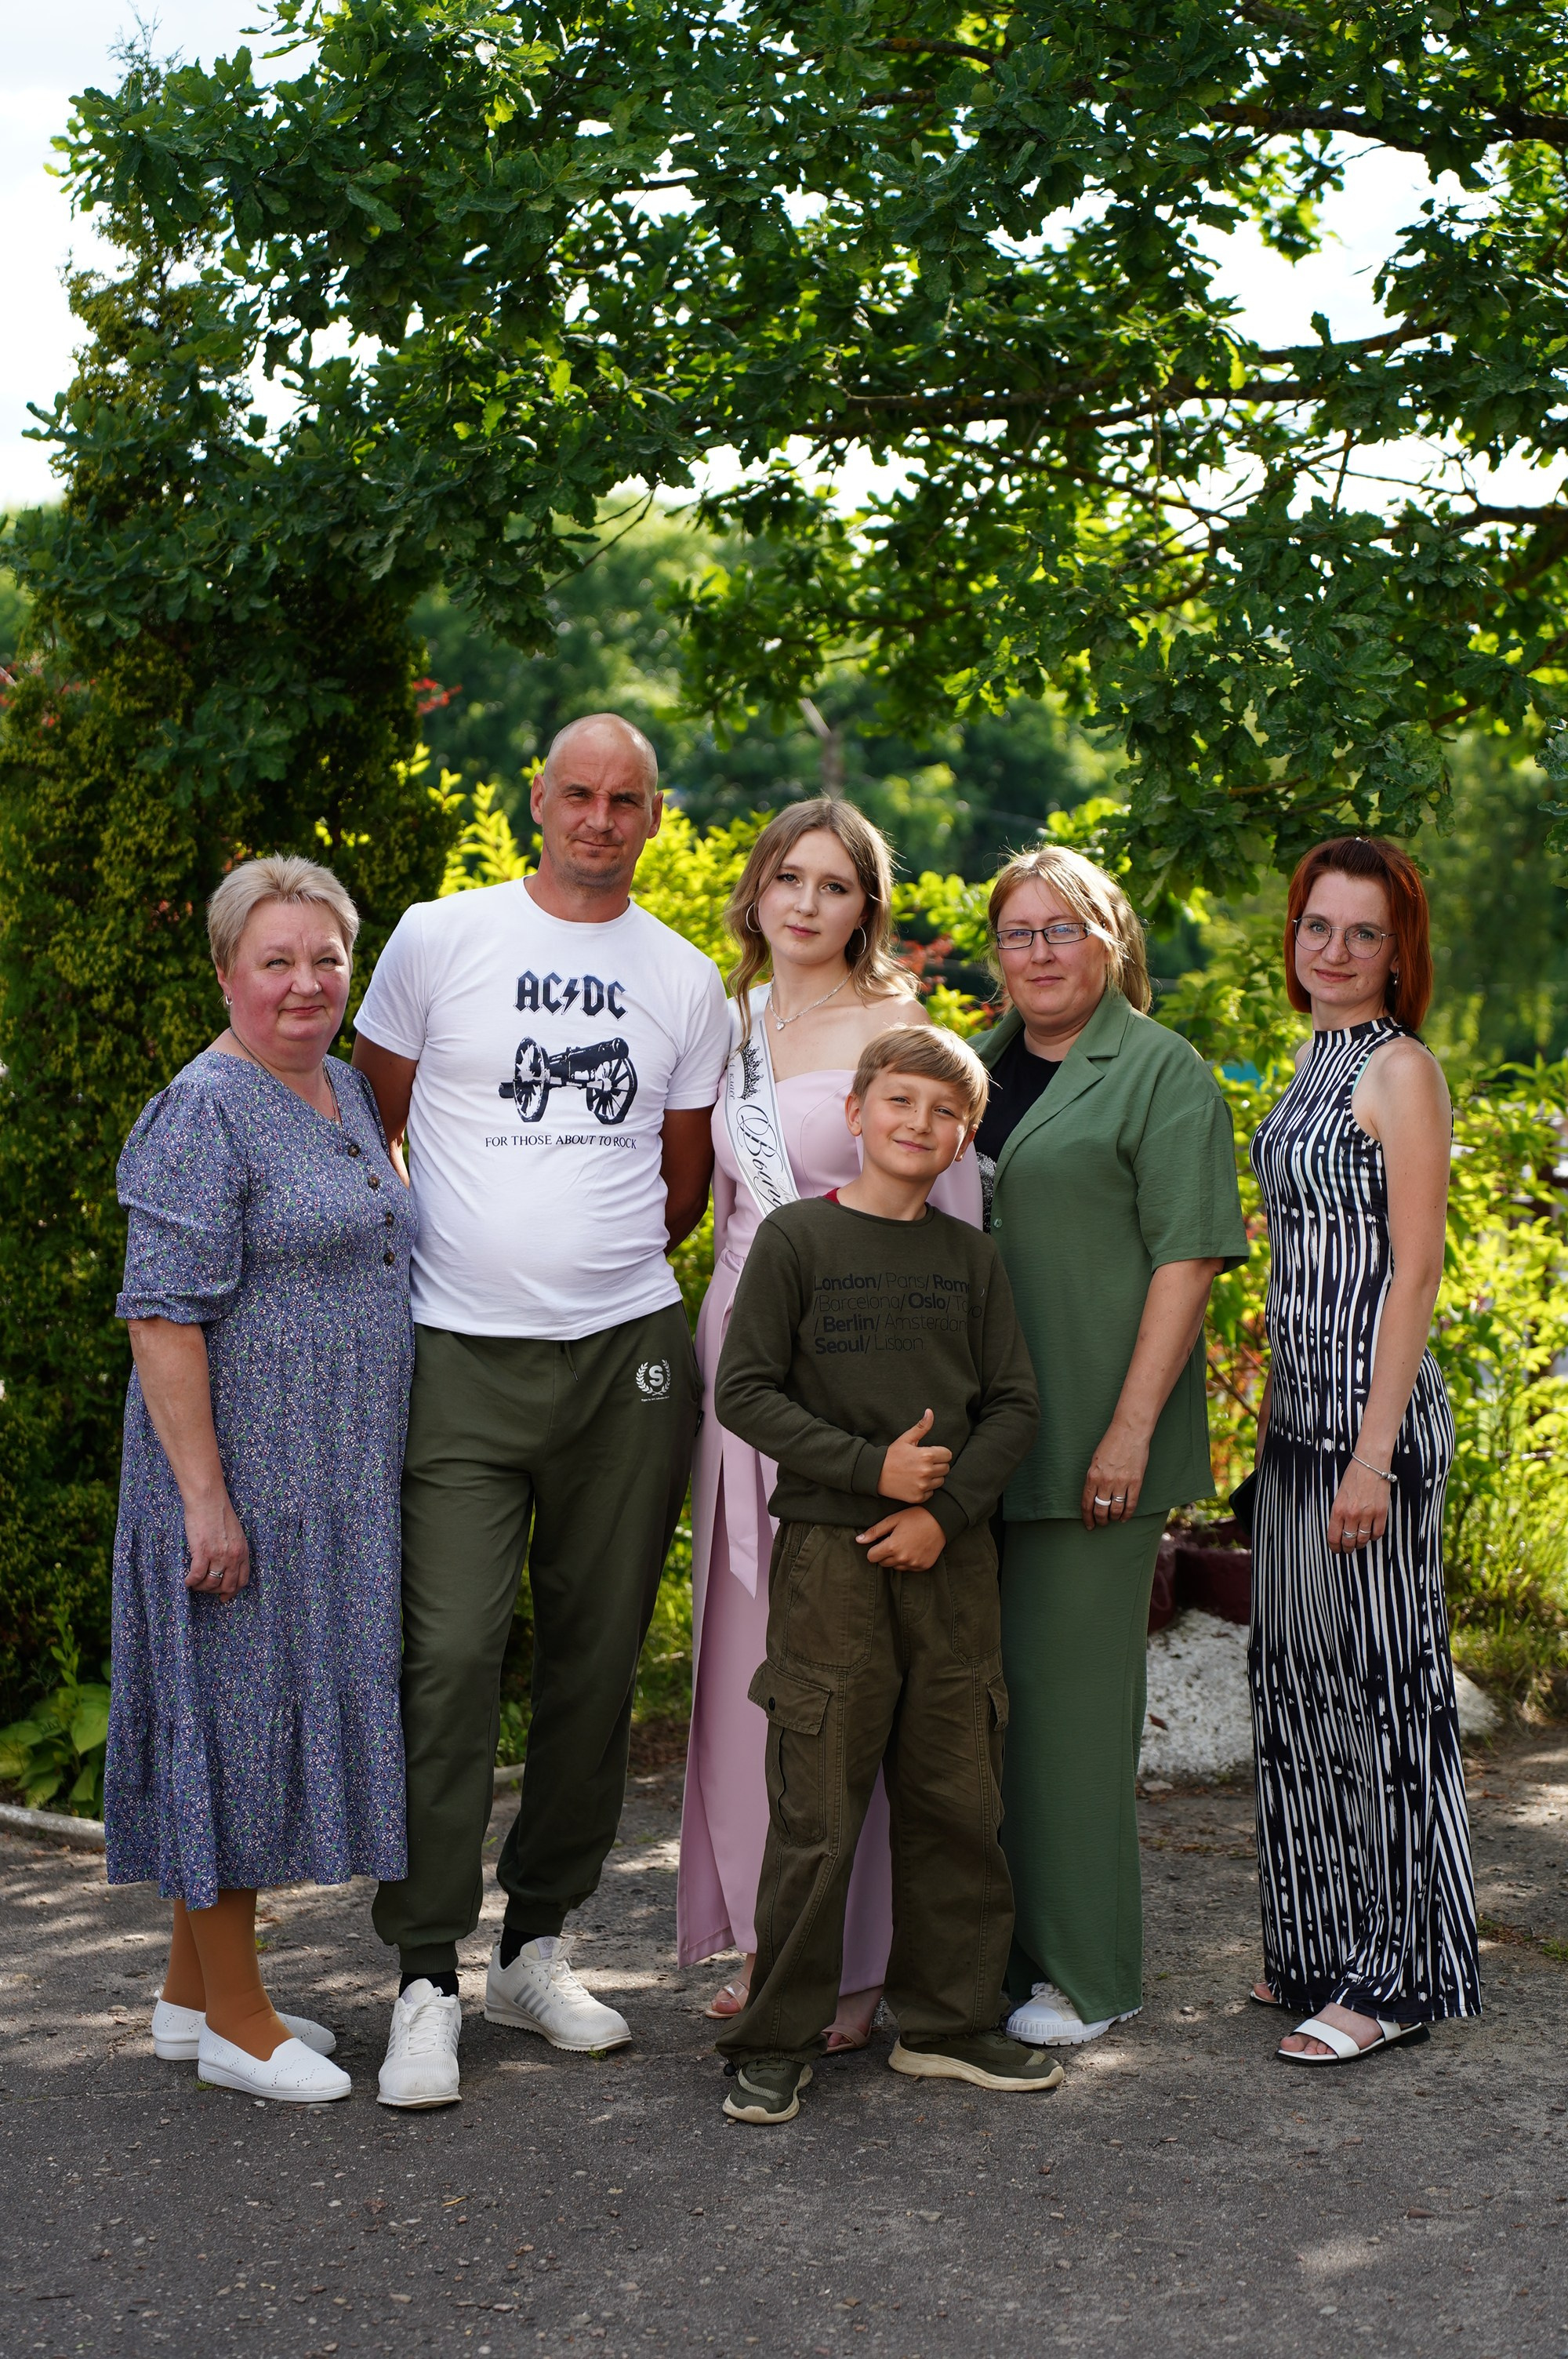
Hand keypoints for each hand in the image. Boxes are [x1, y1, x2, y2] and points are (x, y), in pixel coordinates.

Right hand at [181, 1488, 250, 1602]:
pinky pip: (197, 1576)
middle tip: (205, 1589)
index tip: (224, 1597)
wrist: (208, 1500)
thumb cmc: (219, 1513)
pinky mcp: (203, 1552)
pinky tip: (187, 1581)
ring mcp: (219, 1555)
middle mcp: (233, 1556)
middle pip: (227, 1586)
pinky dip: (191, 1582)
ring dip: (201, 1588)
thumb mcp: (235, 1533)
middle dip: (215, 1592)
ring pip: (211, 1583)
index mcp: (243, 1551)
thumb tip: (226, 1566)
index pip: (242, 1580)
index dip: (232, 1591)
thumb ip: (234, 1550)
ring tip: (194, 1584)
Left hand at [855, 1507, 947, 1570]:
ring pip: (895, 1567)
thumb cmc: (915, 1517)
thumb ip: (875, 1532)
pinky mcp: (923, 1567)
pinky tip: (914, 1548)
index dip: (873, 1549)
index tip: (880, 1541)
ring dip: (896, 1559)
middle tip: (894, 1540)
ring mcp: (913, 1564)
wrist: (941, 1521)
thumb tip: (858, 1541)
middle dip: (884, 1554)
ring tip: (905, 1543)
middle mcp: (902, 1559)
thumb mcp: (893, 1520)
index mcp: (892, 1547)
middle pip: (883, 1563)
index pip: (871, 1557)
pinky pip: (909, 1569)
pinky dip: (908, 1561)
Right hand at [877, 1409, 951, 1503]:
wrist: (875, 1473)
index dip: (939, 1453)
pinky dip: (926, 1489)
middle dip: (937, 1465)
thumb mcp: (906, 1439)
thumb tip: (930, 1412)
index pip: (947, 1455)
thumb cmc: (892, 1455)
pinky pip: (931, 1493)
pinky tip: (915, 1482)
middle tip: (924, 1463)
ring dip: (933, 1477)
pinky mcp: (918, 1496)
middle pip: (946, 1468)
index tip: (929, 1454)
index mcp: (926, 1455)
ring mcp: (923, 1485)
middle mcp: (926, 1471)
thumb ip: (921, 1427)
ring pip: (940, 1481)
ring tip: (919, 1473)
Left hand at [1081, 1424, 1150, 1529]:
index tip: (1089, 1525)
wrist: (1129, 1432)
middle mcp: (1105, 1481)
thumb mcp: (1095, 1460)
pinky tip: (1124, 1517)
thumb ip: (1094, 1478)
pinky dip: (1127, 1514)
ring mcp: (1121, 1483)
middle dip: (1100, 1520)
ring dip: (1113, 1518)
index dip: (1087, 1517)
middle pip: (1101, 1509)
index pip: (1087, 1503)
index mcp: (1092, 1476)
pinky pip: (1131, 1504)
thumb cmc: (1111, 1443)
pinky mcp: (1136, 1482)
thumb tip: (1094, 1496)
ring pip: (1115, 1510)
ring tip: (1113, 1519)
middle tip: (1101, 1523)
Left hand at [1327, 1458, 1391, 1552]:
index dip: (1335, 1547)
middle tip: (1348, 1549)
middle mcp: (1352, 1514)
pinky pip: (1377, 1533)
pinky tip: (1371, 1533)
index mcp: (1338, 1509)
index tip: (1337, 1550)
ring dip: (1360, 1544)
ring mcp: (1368, 1514)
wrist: (1370, 1464)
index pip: (1334, 1537)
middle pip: (1349, 1541)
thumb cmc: (1353, 1476)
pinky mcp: (1381, 1513)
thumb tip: (1340, 1529)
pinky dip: (1373, 1536)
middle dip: (1347, 1548)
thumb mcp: (1339, 1495)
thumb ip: (1339, 1513)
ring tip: (1359, 1542)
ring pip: (1363, 1539)